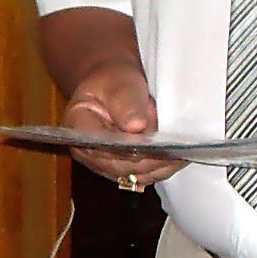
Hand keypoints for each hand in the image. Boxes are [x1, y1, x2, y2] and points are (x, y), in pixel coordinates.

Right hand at [62, 62, 184, 193]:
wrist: (113, 86)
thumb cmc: (113, 82)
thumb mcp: (118, 84)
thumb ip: (125, 103)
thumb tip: (136, 127)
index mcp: (77, 127)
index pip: (101, 145)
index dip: (127, 148)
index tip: (151, 145)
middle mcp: (87, 151)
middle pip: (118, 165)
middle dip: (147, 159)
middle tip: (173, 150)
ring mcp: (103, 163)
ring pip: (132, 175)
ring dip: (156, 167)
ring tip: (179, 155)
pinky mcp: (120, 168)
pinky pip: (140, 175)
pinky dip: (159, 169)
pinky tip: (175, 160)